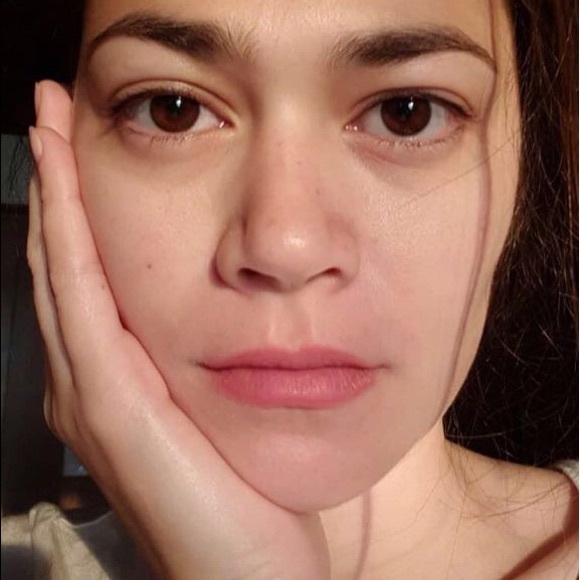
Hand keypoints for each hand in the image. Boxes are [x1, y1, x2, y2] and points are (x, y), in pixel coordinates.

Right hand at [27, 80, 329, 579]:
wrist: (253, 572)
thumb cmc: (247, 493)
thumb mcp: (228, 409)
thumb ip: (210, 360)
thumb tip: (232, 312)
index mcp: (122, 379)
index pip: (91, 273)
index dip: (79, 205)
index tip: (80, 141)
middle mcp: (91, 380)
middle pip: (66, 261)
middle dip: (58, 184)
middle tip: (53, 111)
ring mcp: (91, 395)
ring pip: (64, 273)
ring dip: (56, 197)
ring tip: (50, 128)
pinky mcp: (110, 408)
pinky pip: (82, 304)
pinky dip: (69, 242)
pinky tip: (65, 189)